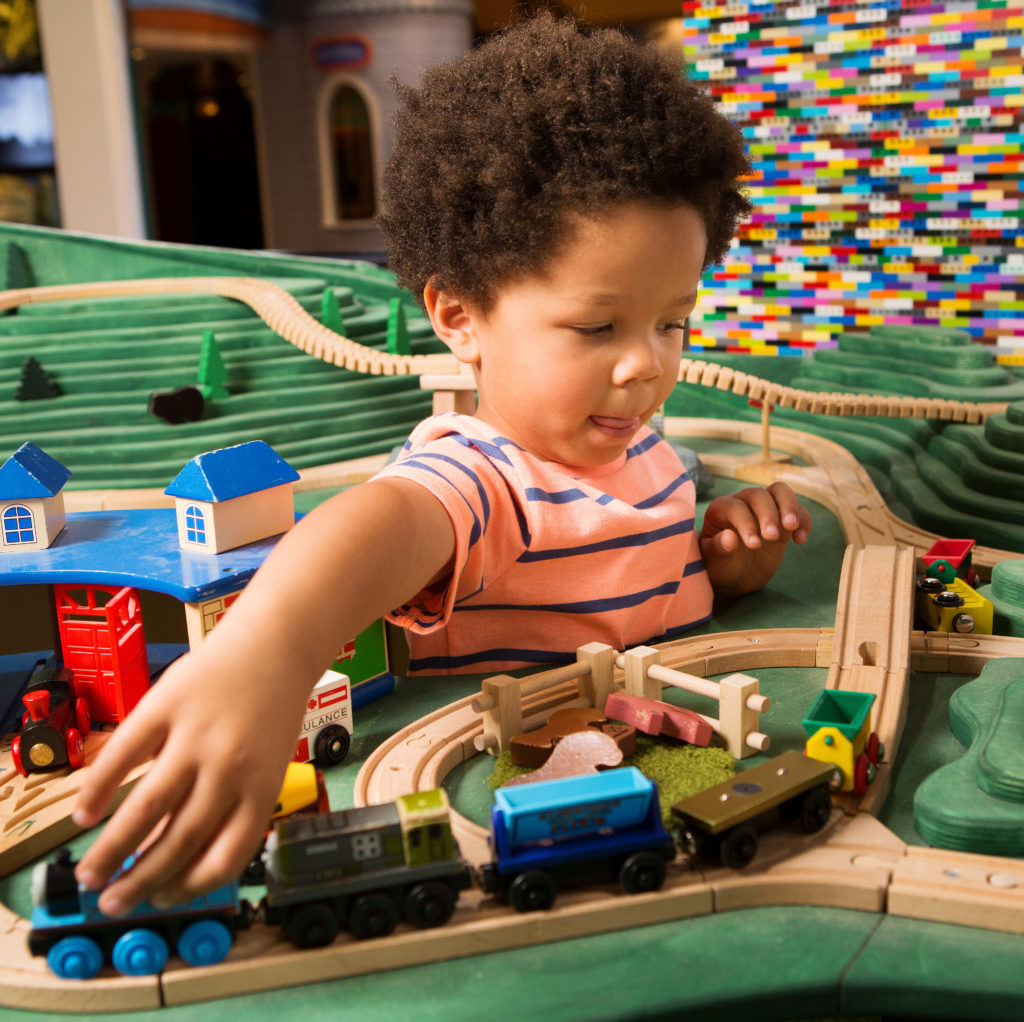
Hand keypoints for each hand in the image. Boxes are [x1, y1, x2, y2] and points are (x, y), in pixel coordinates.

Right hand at [72, 641, 304, 915]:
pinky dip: (99, 788)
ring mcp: (197, 736)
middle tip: (112, 902)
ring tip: (91, 874)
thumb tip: (177, 852)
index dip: (188, 888)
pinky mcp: (168, 704)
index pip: (224, 858)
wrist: (276, 644)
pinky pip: (124, 754)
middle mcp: (230, 768)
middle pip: (179, 841)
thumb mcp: (266, 763)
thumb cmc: (270, 709)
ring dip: (113, 849)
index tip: (161, 899)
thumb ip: (231, 804)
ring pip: (147, 808)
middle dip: (140, 881)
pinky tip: (85, 814)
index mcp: (262, 789)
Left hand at [699, 481, 810, 597]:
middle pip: (758, 495)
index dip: (746, 523)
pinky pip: (798, 510)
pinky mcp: (782, 519)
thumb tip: (730, 538)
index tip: (754, 545)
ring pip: (779, 491)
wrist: (735, 576)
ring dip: (789, 506)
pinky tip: (800, 540)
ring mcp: (764, 509)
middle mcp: (742, 503)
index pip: (735, 507)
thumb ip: (717, 549)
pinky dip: (803, 521)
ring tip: (791, 527)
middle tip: (771, 537)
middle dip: (767, 513)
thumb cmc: (719, 567)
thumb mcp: (714, 563)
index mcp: (720, 510)